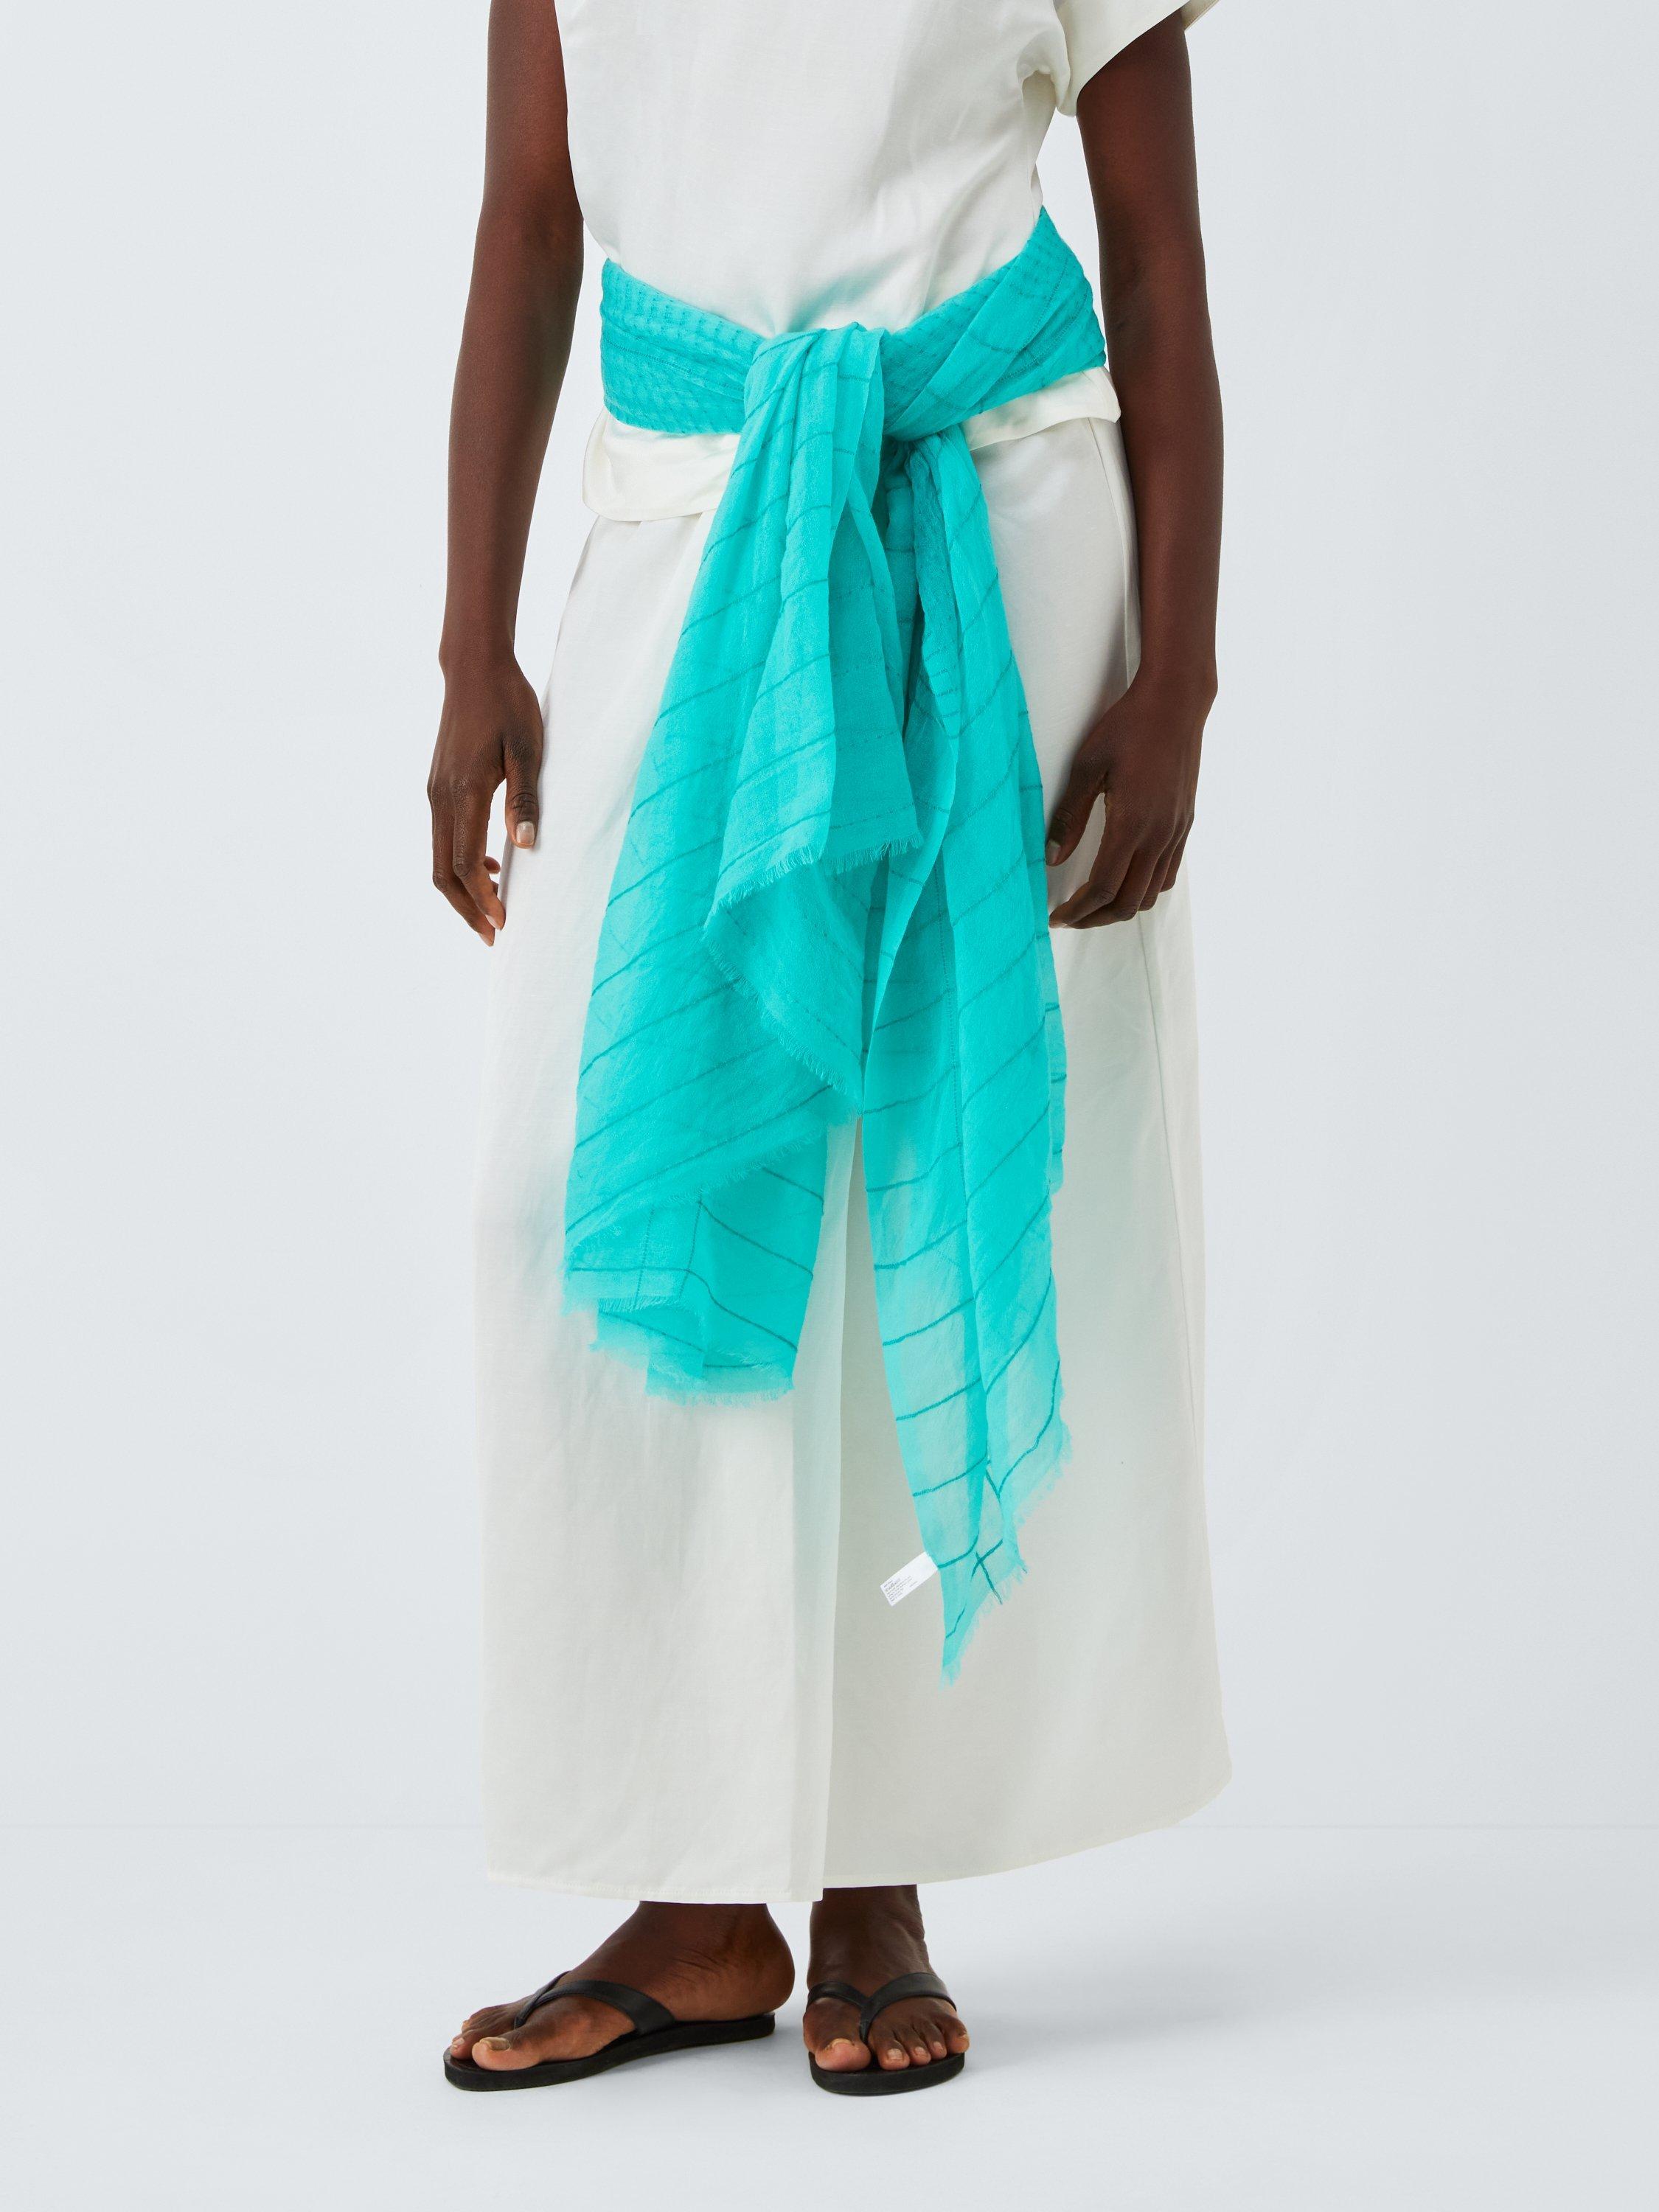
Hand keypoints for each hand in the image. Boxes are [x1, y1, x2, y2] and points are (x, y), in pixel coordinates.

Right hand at [427, 658, 544, 941]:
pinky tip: (492, 867)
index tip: (504, 923)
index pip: (466, 863)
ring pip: (439, 857)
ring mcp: (434, 792)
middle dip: (467, 908)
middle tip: (494, 936)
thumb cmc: (508, 703)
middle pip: (442, 872)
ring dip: (462, 889)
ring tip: (492, 913)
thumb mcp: (527, 747)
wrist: (474, 668)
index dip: (482, 899)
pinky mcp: (437, 786)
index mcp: (463, 792)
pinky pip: (443, 837)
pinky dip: (460, 863)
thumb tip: (525, 844)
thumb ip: (524, 796)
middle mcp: (440, 797)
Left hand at [1044, 674, 1209, 928]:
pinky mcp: (1185, 824)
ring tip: (1093, 903)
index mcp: (1132, 824)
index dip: (1078, 911)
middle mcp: (1159, 835)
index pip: (1103, 888)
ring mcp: (1176, 831)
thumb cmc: (1127, 727)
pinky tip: (1124, 878)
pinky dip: (1144, 888)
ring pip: (1151, 893)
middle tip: (1071, 917)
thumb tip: (1051, 858)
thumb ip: (1069, 816)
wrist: (1176, 703)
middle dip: (1096, 918)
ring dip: (1121, 906)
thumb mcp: (1087, 765)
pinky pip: (1167, 873)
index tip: (1056, 917)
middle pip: (1128, 902)